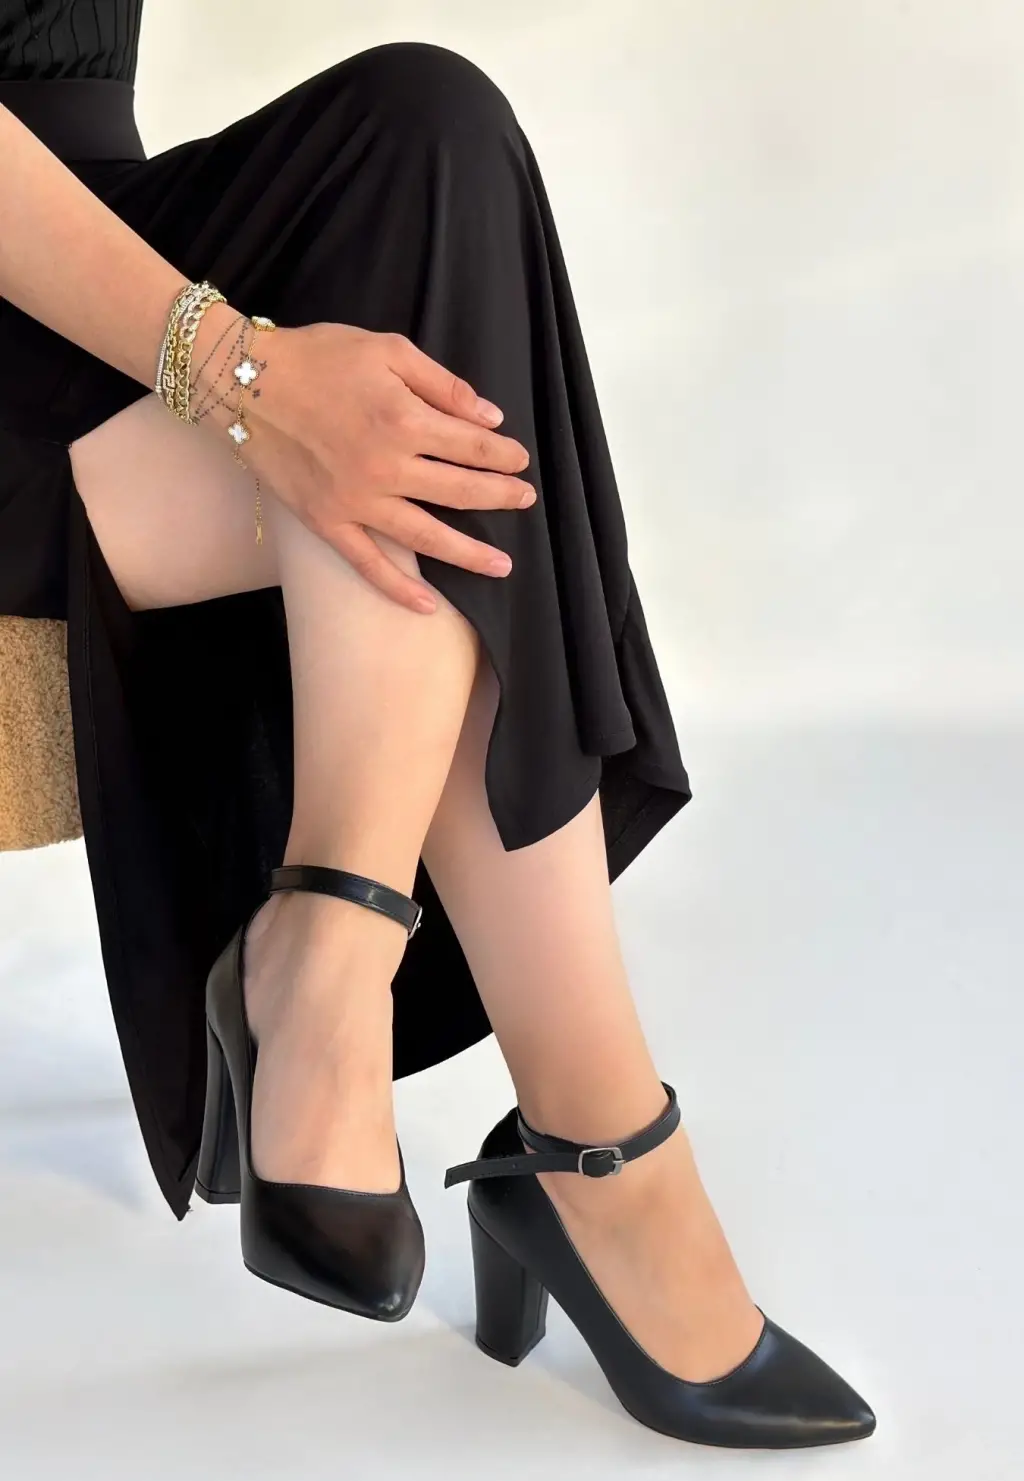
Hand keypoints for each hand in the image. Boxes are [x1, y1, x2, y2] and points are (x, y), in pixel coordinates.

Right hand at [196, 313, 534, 611]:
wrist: (241, 381)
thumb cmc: (316, 357)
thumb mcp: (387, 349)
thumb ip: (442, 384)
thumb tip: (489, 418)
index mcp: (404, 420)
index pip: (472, 445)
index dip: (502, 454)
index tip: (519, 460)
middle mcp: (386, 467)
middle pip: (460, 491)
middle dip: (499, 497)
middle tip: (524, 501)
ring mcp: (356, 501)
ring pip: (426, 535)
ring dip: (469, 554)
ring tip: (502, 566)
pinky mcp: (327, 522)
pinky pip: (368, 564)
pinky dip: (398, 588)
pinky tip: (428, 606)